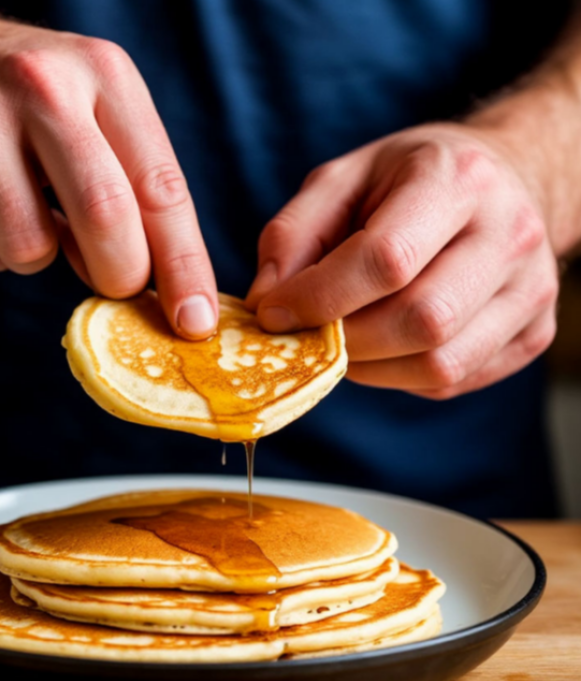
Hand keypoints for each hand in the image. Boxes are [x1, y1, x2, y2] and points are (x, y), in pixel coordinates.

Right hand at [0, 3, 216, 337]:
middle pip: (105, 218)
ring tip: (22, 209)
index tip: (194, 322)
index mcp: (104, 76)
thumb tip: (150, 288)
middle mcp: (40, 86)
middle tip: (113, 280)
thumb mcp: (97, 115)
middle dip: (118, 276)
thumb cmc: (29, 103)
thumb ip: (131, 193)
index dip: (183, 265)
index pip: (161, 188)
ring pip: (30, 248)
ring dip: (36, 255)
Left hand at [245, 124, 559, 398]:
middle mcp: (509, 233)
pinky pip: (455, 380)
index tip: (273, 313)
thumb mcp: (340, 182)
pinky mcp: (534, 332)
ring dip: (372, 367)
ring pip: (440, 364)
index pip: (387, 259)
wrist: (500, 184)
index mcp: (457, 180)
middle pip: (421, 320)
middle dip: (345, 341)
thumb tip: (265, 304)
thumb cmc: (407, 182)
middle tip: (309, 334)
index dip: (319, 298)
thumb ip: (292, 236)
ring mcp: (531, 288)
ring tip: (345, 339)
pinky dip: (403, 376)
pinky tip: (387, 344)